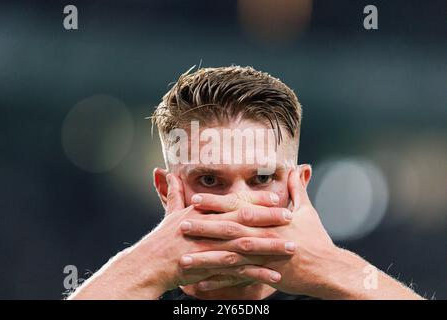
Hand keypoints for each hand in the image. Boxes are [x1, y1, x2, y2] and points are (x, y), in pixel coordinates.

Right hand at [68, 173, 293, 298]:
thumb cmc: (161, 239)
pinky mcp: (212, 268)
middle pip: (245, 222)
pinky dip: (257, 274)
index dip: (257, 201)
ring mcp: (212, 249)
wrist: (150, 264)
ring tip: (291, 248)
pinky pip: (238, 272)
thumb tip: (167, 173)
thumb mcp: (169, 212)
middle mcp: (210, 229)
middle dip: (270, 220)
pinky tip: (274, 276)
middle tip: (292, 218)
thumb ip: (174, 193)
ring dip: (270, 247)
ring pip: (247, 247)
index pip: (235, 203)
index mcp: (204, 213)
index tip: (276, 199)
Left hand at [177, 167, 337, 295]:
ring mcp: (263, 257)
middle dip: (204, 227)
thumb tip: (299, 168)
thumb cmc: (316, 239)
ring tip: (183, 258)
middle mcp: (264, 236)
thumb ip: (298, 189)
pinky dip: (220, 282)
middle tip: (180, 224)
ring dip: (206, 257)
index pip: (239, 208)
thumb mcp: (307, 211)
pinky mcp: (265, 275)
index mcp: (270, 219)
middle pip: (229, 231)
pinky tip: (200, 285)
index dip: (217, 203)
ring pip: (230, 257)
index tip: (197, 199)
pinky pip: (238, 280)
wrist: (328, 269)